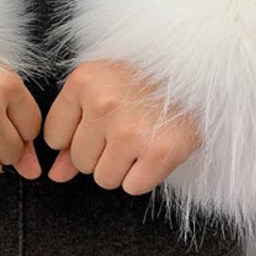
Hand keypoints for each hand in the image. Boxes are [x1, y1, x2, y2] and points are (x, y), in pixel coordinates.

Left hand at [43, 59, 201, 193]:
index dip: (74, 137)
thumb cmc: (145, 77)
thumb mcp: (102, 87)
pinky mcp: (161, 151)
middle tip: (126, 128)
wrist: (201, 69)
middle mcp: (104, 104)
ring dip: (122, 167)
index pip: (54, 136)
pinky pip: (133, 187)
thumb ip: (72, 130)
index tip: (98, 124)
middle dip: (100, 153)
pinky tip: (154, 150)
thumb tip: (55, 174)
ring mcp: (132, 129)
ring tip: (141, 139)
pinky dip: (143, 176)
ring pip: (104, 178)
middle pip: (80, 161)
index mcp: (84, 81)